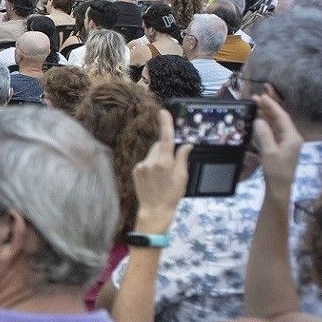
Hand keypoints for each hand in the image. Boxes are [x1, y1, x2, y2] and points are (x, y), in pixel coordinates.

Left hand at [131, 109, 189, 234]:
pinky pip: (145, 161)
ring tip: (162, 175)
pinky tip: (154, 177)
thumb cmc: (172, 195)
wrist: (154, 210)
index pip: (166, 138)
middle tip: (172, 164)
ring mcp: (141, 166)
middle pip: (159, 146)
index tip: (163, 112)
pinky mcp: (135, 170)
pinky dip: (151, 165)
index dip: (165, 124)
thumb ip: (182, 158)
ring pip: (152, 154)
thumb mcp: (182, 177)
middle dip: (165, 149)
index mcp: (164, 162)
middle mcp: (150, 161)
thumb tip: (186, 145)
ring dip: (158, 158)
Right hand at [252, 91, 302, 198]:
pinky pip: (274, 132)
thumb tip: (259, 119)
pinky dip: (266, 124)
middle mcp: (292, 137)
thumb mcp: (268, 152)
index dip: (271, 106)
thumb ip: (264, 133)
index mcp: (292, 137)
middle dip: (269, 108)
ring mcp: (287, 143)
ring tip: (255, 105)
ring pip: (277, 125)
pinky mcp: (281, 148)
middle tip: (255, 98)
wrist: (279, 187)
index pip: (282, 117)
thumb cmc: (276, 170)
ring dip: (267, 115)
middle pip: (280, 119)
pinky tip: (259, 120)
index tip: (261, 96)